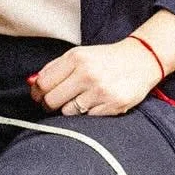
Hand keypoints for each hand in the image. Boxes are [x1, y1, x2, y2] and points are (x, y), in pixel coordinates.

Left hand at [29, 40, 158, 116]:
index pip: (43, 83)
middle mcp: (88, 74)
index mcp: (76, 58)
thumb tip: (32, 83)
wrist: (142, 60)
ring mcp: (101, 91)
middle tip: (56, 102)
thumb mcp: (79, 55)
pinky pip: (87, 119)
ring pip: (68, 113)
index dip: (37, 93)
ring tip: (81, 100)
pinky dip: (87, 114)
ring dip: (69, 110)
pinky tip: (95, 103)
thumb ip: (54, 68)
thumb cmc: (106, 59)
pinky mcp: (113, 106)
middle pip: (51, 101)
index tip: (39, 96)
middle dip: (49, 104)